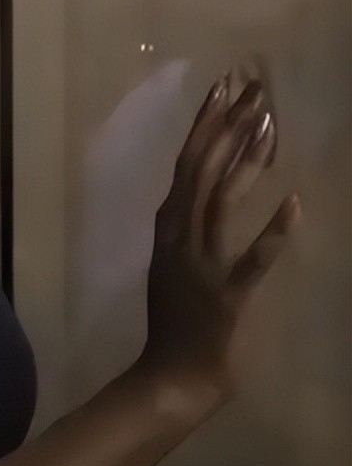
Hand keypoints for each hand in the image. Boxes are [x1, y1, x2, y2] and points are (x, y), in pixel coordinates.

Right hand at [140, 65, 302, 405]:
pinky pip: (253, 261)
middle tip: (252, 88)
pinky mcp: (227, 297)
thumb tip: (206, 183)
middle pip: (203, 168)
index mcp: (169, 225)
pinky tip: (296, 204)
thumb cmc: (178, 322)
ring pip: (222, 200)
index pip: (188, 160)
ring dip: (245, 161)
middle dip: (227, 124)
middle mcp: (180, 236)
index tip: (225, 86)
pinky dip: (273, 233)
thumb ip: (186, 222)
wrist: (172, 379)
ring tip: (269, 124)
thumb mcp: (173, 259)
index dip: (207, 121)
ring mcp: (201, 265)